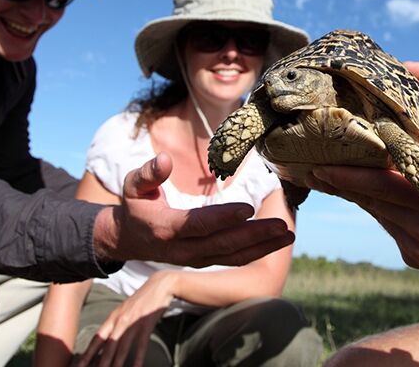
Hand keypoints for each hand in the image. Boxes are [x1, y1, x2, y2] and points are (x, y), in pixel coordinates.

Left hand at [77, 272, 176, 366]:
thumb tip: (108, 337)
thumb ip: (116, 322)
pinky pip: (142, 345)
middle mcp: (121, 320)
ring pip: (123, 347)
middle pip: (108, 345)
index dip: (88, 352)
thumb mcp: (125, 309)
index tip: (80, 364)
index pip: (98, 338)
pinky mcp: (147, 324)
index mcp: (113, 317)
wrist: (160, 285)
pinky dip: (139, 358)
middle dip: (100, 361)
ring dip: (116, 363)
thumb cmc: (142, 299)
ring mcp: (134, 322)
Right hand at [93, 153, 294, 266]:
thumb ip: (149, 173)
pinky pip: (233, 258)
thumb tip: (163, 159)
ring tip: (289, 235)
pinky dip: (257, 251)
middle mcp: (183, 249)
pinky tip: (278, 242)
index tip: (247, 208)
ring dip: (262, 246)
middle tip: (282, 225)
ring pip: (232, 255)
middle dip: (254, 236)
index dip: (223, 217)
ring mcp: (196, 258)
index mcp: (166, 228)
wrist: (129, 239)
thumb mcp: (133, 186)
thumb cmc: (135, 205)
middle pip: (223, 244)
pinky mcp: (205, 259)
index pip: (199, 225)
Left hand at [307, 87, 418, 294]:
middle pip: (371, 201)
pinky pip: (388, 225)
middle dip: (342, 183)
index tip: (321, 166)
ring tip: (328, 174)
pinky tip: (364, 190)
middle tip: (311, 166)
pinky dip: (378, 206)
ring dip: (356, 193)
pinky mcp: (415, 257)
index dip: (349, 177)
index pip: (382, 188)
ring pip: (376, 213)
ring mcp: (416, 249)